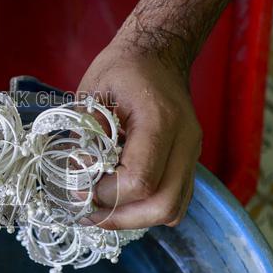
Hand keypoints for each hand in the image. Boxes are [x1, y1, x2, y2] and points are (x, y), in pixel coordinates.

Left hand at [77, 32, 201, 229]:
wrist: (158, 53)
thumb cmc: (122, 69)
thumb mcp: (93, 92)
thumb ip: (86, 135)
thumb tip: (79, 175)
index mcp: (160, 120)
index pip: (140, 180)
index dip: (107, 194)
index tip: (80, 187)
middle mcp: (185, 140)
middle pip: (163, 204)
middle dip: (122, 217)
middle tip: (90, 212)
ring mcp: (193, 153)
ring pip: (173, 208)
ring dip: (135, 219)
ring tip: (103, 210)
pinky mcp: (190, 161)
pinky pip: (177, 200)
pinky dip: (148, 209)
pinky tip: (122, 200)